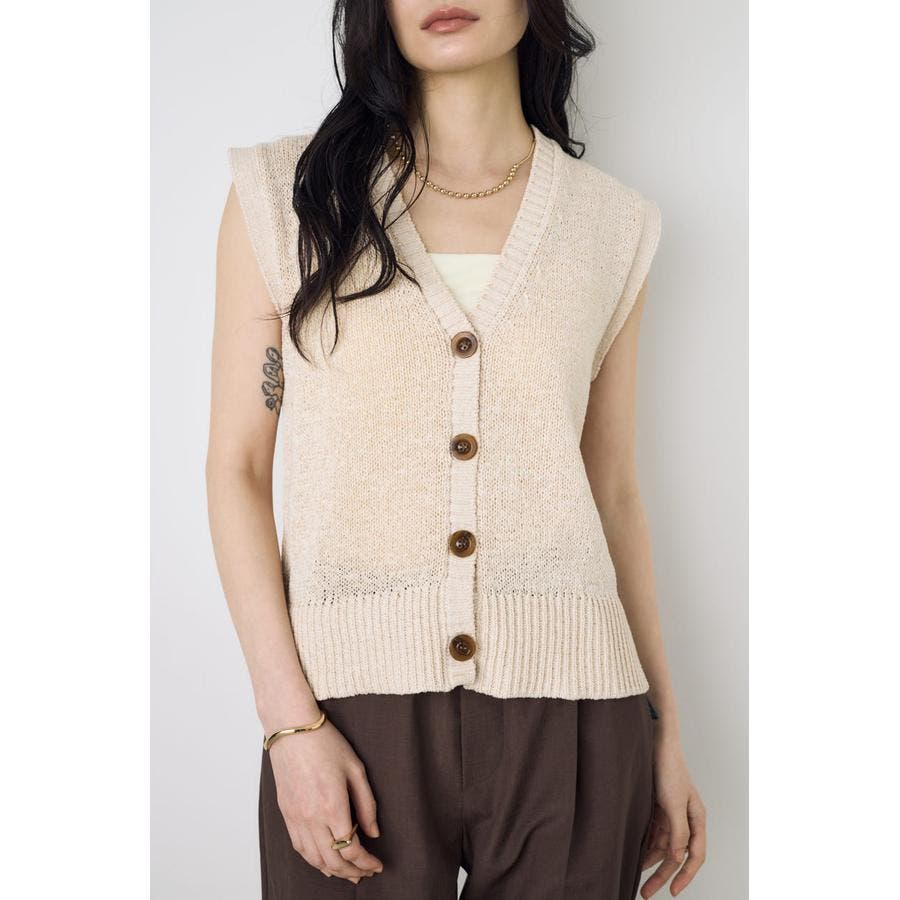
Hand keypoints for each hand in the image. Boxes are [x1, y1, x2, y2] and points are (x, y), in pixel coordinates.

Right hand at [268, 717, 383, 882]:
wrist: (293, 730)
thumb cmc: (326, 743)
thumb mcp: (356, 769)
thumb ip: (367, 804)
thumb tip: (374, 833)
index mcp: (333, 806)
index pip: (351, 849)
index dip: (366, 863)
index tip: (377, 865)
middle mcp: (311, 818)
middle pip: (333, 861)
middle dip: (353, 872)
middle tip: (366, 873)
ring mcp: (296, 817)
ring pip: (314, 859)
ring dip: (333, 871)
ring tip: (348, 873)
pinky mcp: (286, 813)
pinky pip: (299, 847)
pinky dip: (313, 860)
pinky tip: (323, 861)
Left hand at [640, 735, 706, 896]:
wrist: (654, 742)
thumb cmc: (668, 768)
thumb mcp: (673, 802)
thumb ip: (678, 831)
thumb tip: (679, 858)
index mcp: (697, 818)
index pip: (695, 855)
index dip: (685, 875)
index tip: (672, 891)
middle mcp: (686, 819)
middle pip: (676, 855)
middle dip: (662, 875)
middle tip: (646, 892)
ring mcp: (671, 814)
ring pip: (663, 846)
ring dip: (651, 862)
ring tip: (637, 879)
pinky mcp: (658, 808)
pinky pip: (653, 834)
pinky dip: (645, 846)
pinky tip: (635, 857)